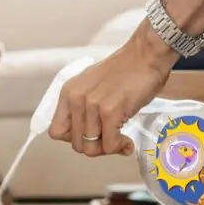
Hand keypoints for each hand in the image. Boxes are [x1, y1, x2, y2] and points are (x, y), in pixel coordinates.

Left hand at [47, 22, 177, 156]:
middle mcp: (76, 99)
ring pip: (91, 147)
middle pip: (75, 144)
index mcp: (68, 93)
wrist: (146, 55)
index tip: (91, 136)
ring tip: (120, 140)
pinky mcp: (110, 111)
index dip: (74, 139)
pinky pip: (110, 144)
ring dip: (108, 148)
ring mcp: (92, 105)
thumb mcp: (93, 87)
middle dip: (94, 147)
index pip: (56, 131)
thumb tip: (88, 136)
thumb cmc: (125, 71)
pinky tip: (127, 142)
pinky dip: (119, 147)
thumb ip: (84, 109)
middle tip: (110, 140)